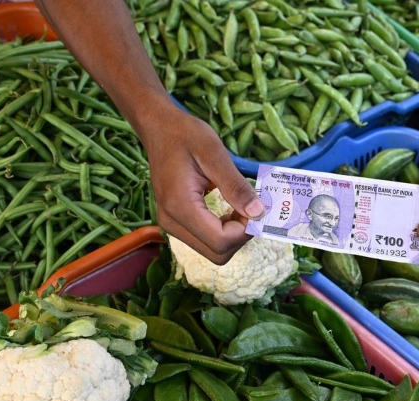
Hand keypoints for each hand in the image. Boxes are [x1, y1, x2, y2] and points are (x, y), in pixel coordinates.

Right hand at [140, 105, 264, 263]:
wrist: (159, 128)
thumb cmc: (185, 135)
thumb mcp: (214, 154)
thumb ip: (236, 186)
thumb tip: (259, 213)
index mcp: (180, 206)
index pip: (220, 241)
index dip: (245, 230)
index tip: (257, 207)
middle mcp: (172, 222)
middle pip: (217, 253)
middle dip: (241, 236)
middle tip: (251, 209)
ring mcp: (171, 225)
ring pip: (212, 251)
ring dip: (233, 235)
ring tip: (240, 207)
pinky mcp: (176, 223)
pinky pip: (205, 241)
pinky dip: (223, 232)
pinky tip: (229, 210)